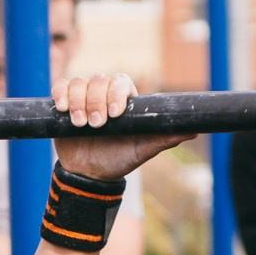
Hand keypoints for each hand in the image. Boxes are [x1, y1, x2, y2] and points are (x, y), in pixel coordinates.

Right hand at [52, 74, 188, 180]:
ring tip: (80, 124)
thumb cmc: (119, 159)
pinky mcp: (65, 102)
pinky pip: (60, 87)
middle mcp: (104, 93)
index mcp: (125, 99)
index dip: (117, 94)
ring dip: (78, 102)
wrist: (89, 174)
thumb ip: (165, 138)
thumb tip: (195, 131)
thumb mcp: (143, 150)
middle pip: (98, 80)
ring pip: (79, 83)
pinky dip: (60, 94)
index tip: (115, 114)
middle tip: (96, 125)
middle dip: (96, 101)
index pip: (121, 82)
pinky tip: (63, 110)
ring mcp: (84, 96)